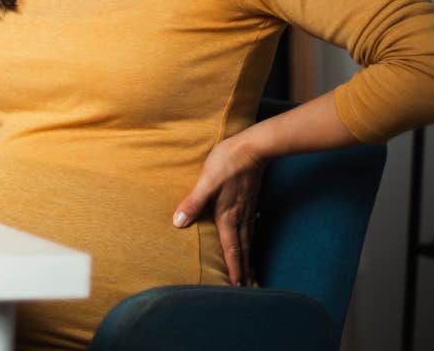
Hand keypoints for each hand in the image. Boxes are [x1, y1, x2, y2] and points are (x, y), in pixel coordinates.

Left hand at [172, 136, 266, 286]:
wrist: (254, 146)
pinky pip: (251, 226)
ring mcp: (248, 208)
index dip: (234, 268)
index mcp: (228, 216)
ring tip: (249, 269)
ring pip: (248, 238)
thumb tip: (178, 223)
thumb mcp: (206, 182)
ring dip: (248, 255)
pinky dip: (250, 238)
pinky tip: (249, 237)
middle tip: (246, 287)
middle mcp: (240, 216)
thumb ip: (192, 203)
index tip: (237, 286)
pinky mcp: (250, 199)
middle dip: (244, 268)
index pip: (231, 248)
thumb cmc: (227, 162)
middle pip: (243, 248)